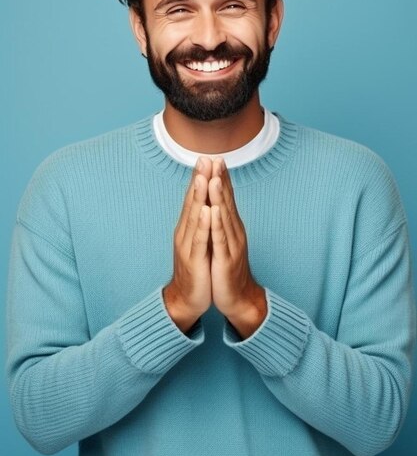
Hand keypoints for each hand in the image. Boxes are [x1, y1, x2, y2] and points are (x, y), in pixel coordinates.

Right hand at [163, 157, 212, 332]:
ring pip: (194, 216)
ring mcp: (188, 245)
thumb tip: (207, 200)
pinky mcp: (193, 260)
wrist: (188, 298)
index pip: (195, 197)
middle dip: (199, 179)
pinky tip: (206, 211)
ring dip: (198, 196)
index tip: (208, 157)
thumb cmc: (197, 267)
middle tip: (204, 158)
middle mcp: (185, 231)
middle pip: (193, 201)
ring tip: (203, 177)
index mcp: (189, 226)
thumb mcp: (200, 240)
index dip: (201, 177)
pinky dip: (202, 224)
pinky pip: (198, 239)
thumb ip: (201, 220)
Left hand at [209, 158, 266, 338]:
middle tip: (217, 159)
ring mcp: (231, 245)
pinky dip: (217, 224)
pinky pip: (220, 239)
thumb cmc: (227, 269)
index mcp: (231, 227)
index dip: (222, 178)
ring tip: (215, 178)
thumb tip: (215, 203)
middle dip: (221, 180)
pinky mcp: (225, 260)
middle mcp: (234, 232)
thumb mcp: (223, 241)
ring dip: (220, 197)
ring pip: (224, 217)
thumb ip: (221, 222)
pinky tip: (214, 210)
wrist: (237, 298)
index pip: (226, 198)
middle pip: (227, 202)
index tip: (216, 158)